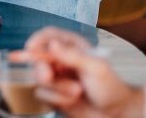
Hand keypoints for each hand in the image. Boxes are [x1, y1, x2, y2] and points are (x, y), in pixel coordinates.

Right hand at [21, 27, 142, 117]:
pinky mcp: (54, 95)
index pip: (49, 36)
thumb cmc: (111, 88)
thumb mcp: (95, 68)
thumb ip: (72, 55)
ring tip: (77, 92)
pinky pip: (42, 94)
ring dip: (56, 87)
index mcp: (73, 47)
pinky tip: (72, 100)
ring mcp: (57, 78)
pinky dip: (56, 99)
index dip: (37, 40)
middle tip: (48, 76)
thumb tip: (52, 44)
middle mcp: (62, 60)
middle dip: (42, 68)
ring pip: (38, 78)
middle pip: (38, 57)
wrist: (115, 114)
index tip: (30, 48)